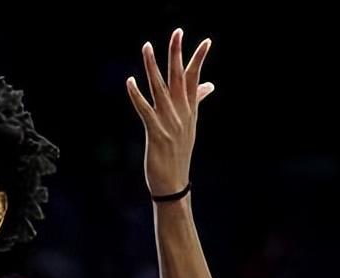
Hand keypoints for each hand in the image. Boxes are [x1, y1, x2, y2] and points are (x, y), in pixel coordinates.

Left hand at [126, 28, 214, 197]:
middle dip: (178, 54)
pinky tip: (129, 81)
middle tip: (178, 31)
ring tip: (147, 46)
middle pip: (180, 78)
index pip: (196, 79)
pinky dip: (137, 95)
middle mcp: (182, 113)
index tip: (205, 41)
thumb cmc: (179, 155)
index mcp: (190, 111)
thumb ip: (197, 102)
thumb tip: (210, 85)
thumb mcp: (190, 126)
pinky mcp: (156, 133)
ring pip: (161, 88)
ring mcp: (169, 122)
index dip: (199, 60)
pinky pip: (144, 110)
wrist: (174, 184)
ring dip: (153, 66)